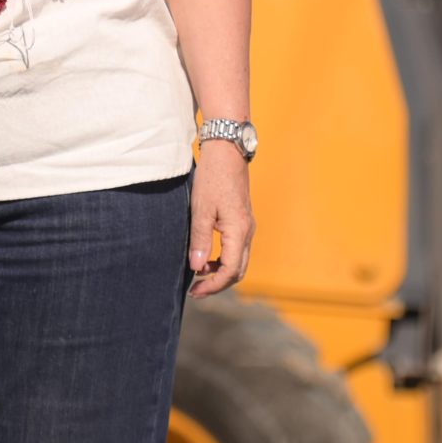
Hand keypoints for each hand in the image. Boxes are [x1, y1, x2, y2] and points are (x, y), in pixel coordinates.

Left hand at [187, 144, 253, 297]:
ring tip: (198, 274)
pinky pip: (237, 250)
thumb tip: (196, 268)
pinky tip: (206, 257)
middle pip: (238, 271)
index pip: (229, 271)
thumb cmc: (212, 177)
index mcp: (239, 231)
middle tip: (195, 290)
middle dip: (217, 284)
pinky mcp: (242, 221)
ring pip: (238, 262)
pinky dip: (223, 260)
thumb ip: (200, 239)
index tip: (194, 290)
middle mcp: (247, 231)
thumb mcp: (201, 209)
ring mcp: (247, 226)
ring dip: (220, 272)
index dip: (212, 285)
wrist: (227, 152)